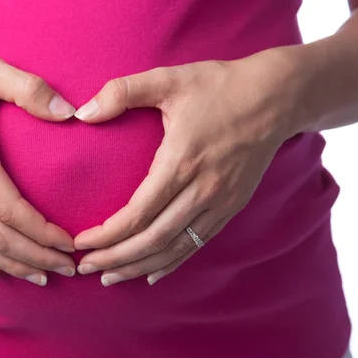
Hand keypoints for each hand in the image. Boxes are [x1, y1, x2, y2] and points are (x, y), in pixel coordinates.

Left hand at [73, 54, 294, 285]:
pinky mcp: (232, 206)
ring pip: (175, 248)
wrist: (275, 96)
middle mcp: (202, 189)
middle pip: (153, 239)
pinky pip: (198, 243)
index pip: (137, 214)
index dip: (106, 234)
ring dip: (140, 267)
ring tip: (111, 278)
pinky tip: (152, 274)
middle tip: (86, 267)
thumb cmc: (218, 86)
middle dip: (115, 258)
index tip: (81, 243)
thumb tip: (81, 114)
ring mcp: (221, 202)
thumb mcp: (168, 79)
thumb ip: (122, 92)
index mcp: (181, 161)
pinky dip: (173, 263)